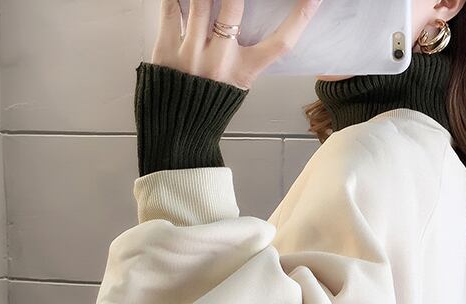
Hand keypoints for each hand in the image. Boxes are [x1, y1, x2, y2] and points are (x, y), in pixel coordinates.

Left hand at [150, 0, 322, 90]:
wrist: (177, 129)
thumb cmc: (209, 105)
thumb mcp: (238, 84)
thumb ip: (245, 55)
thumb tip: (250, 20)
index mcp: (244, 72)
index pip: (280, 43)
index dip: (300, 19)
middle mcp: (220, 61)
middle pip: (234, 7)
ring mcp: (192, 54)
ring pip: (200, 2)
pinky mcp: (166, 49)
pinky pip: (170, 8)